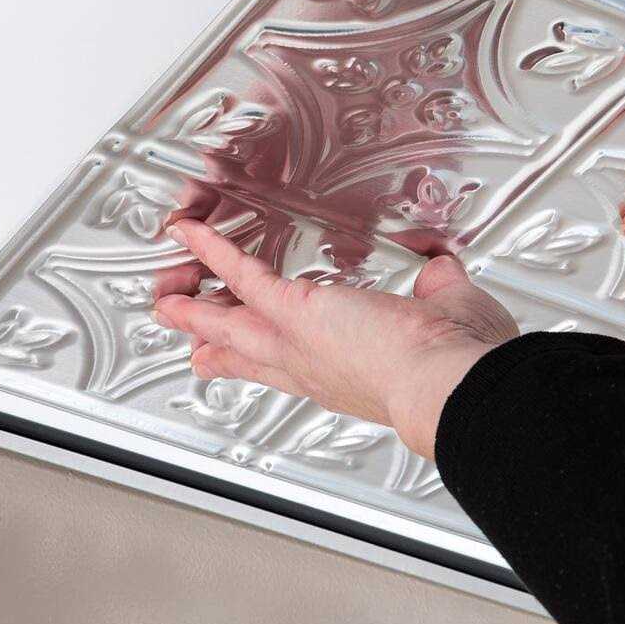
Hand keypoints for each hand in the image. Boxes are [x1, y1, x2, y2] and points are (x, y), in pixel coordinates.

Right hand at [153, 220, 517, 458]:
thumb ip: (438, 291)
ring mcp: (297, 343)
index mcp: (345, 372)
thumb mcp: (447, 317)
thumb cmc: (458, 369)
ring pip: (231, 321)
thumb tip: (441, 274)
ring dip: (196, 306)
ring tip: (166, 297)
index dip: (258, 361)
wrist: (449, 388)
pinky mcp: (294, 312)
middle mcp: (313, 366)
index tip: (235, 360)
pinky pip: (242, 275)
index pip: (290, 367)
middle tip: (182, 333)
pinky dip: (214, 252)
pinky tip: (193, 235)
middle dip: (210, 340)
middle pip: (245, 351)